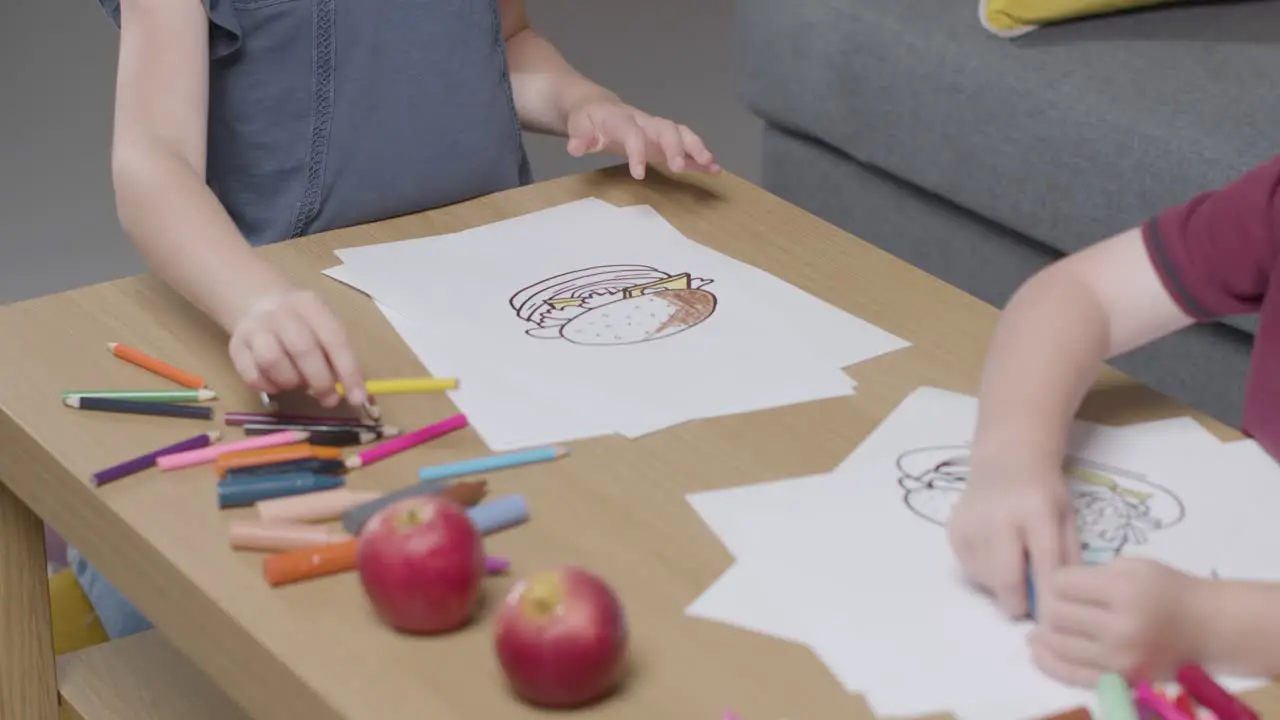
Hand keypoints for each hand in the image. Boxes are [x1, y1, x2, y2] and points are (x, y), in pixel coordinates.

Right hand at [227, 289, 366, 407]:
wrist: (259, 304)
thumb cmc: (303, 325)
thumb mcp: (323, 328)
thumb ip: (338, 357)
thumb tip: (354, 393)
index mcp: (309, 305)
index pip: (333, 338)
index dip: (348, 371)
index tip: (357, 397)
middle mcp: (280, 313)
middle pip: (303, 349)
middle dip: (320, 381)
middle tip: (329, 398)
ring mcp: (254, 328)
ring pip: (272, 361)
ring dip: (291, 382)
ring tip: (298, 384)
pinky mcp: (235, 347)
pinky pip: (252, 376)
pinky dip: (269, 387)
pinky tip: (278, 383)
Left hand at [565, 97, 720, 179]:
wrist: (596, 106)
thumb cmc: (587, 119)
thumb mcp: (577, 125)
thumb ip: (579, 136)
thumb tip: (575, 148)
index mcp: (621, 118)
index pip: (632, 132)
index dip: (636, 152)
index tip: (638, 174)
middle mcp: (644, 122)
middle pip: (666, 128)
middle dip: (675, 146)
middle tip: (679, 168)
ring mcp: (656, 131)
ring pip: (681, 133)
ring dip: (696, 148)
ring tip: (711, 165)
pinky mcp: (663, 141)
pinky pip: (684, 146)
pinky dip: (699, 157)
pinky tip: (714, 169)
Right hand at [947, 450, 1079, 617]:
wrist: (1005, 461)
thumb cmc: (1043, 492)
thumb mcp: (1067, 517)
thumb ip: (1067, 556)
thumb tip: (1064, 600)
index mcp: (1036, 511)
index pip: (1045, 563)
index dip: (1049, 596)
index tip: (1051, 619)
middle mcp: (999, 517)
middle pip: (1006, 576)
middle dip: (1017, 602)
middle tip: (1025, 607)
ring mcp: (972, 523)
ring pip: (986, 577)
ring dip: (1001, 586)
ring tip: (1013, 569)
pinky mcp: (954, 531)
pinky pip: (969, 568)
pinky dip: (984, 573)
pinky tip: (995, 556)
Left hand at [1030, 558, 1206, 686]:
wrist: (1206, 627)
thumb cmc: (1166, 589)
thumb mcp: (1130, 566)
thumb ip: (1090, 575)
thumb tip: (1048, 588)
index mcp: (1124, 591)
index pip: (1061, 584)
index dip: (1054, 580)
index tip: (1061, 582)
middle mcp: (1121, 628)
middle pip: (1055, 614)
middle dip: (1048, 606)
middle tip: (1053, 603)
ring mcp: (1121, 659)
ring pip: (1057, 644)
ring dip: (1045, 632)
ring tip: (1044, 625)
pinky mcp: (1122, 680)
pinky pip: (1070, 674)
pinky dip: (1048, 661)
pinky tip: (1038, 648)